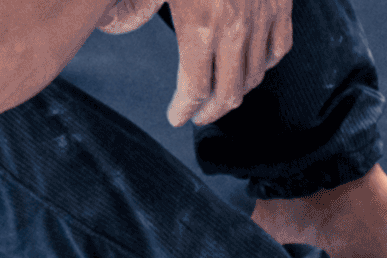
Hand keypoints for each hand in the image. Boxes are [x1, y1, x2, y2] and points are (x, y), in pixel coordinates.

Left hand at [100, 0, 290, 125]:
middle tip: (196, 115)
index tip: (176, 117)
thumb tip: (106, 25)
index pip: (195, 89)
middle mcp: (235, 30)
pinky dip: (264, 64)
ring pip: (254, 74)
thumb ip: (133, 3)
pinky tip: (251, 67)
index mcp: (200, 27)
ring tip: (220, 96)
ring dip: (236, 91)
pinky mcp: (280, 5)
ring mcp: (262, 18)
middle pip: (228, 92)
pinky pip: (279, 48)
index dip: (185, 110)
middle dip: (210, 111)